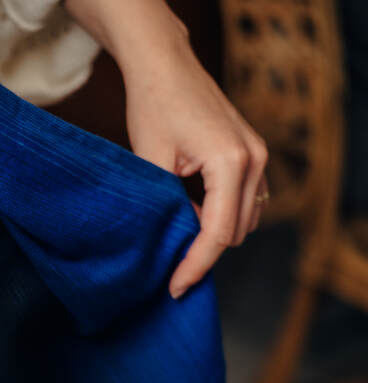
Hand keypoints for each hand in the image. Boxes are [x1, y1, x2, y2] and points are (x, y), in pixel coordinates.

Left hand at [64, 0, 268, 297]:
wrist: (165, 66)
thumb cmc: (153, 107)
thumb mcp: (150, 163)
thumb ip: (165, 207)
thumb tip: (171, 244)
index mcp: (230, 163)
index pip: (216, 232)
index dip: (195, 266)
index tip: (174, 289)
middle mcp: (254, 160)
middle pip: (234, 233)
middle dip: (202, 253)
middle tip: (166, 270)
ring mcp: (258, 156)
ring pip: (244, 220)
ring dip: (213, 235)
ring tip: (174, 245)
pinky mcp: (252, 154)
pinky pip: (246, 202)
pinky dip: (221, 216)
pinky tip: (189, 218)